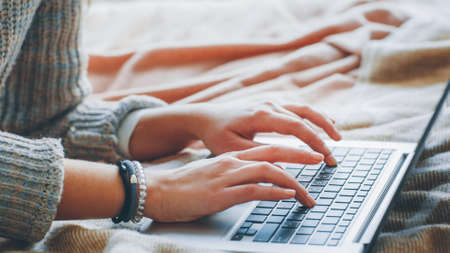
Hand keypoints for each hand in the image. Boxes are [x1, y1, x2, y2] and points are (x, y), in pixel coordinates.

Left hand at [130, 100, 339, 164]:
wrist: (204, 117)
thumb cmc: (216, 134)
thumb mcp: (233, 150)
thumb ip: (259, 156)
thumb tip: (284, 169)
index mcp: (262, 115)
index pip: (297, 128)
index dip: (315, 143)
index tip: (326, 158)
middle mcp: (269, 104)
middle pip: (306, 117)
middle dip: (323, 136)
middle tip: (334, 156)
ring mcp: (270, 101)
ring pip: (304, 108)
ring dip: (322, 122)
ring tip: (337, 137)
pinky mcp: (269, 103)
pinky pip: (297, 107)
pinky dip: (312, 116)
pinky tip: (322, 123)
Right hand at [143, 145, 316, 221]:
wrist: (157, 190)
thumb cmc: (183, 185)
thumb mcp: (213, 174)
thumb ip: (234, 174)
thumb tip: (255, 180)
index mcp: (231, 156)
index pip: (268, 148)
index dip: (291, 150)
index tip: (308, 156)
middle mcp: (232, 162)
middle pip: (274, 152)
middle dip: (301, 155)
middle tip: (321, 159)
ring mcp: (227, 176)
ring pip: (269, 171)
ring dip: (293, 182)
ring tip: (308, 193)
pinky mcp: (222, 194)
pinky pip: (254, 190)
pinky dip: (274, 193)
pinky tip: (286, 197)